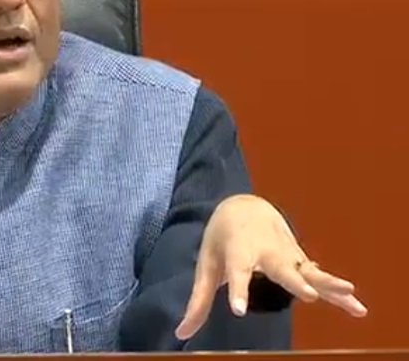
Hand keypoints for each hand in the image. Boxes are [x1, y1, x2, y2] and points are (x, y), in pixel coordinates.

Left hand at [175, 194, 367, 339]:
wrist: (244, 205)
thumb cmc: (221, 240)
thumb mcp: (206, 266)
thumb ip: (198, 301)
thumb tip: (181, 333)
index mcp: (236, 251)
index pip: (236, 271)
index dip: (237, 290)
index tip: (239, 310)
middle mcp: (265, 252)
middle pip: (280, 267)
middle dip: (293, 280)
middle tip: (306, 294)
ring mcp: (286, 254)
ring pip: (309, 270)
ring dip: (328, 283)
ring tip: (349, 293)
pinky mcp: (300, 260)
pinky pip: (321, 277)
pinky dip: (338, 291)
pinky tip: (358, 307)